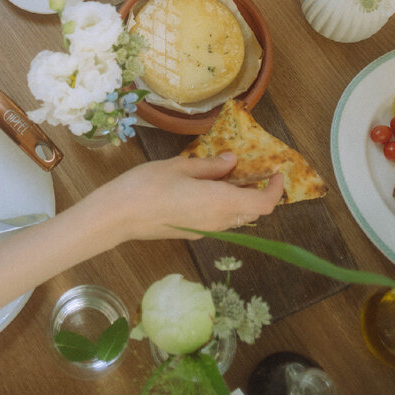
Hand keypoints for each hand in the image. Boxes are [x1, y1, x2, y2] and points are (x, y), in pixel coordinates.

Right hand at [93, 154, 283, 241]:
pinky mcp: (192, 233)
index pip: (262, 205)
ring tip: (229, 173)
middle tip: (250, 167)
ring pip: (235, 217)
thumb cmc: (148, 186)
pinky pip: (219, 220)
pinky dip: (224, 204)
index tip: (276, 172)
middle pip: (250, 212)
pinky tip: (208, 186)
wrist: (119, 216)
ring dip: (240, 198)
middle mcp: (218, 222)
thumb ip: (210, 166)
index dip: (275, 190)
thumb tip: (231, 162)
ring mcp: (205, 231)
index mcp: (219, 203)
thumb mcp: (180, 166)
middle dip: (257, 191)